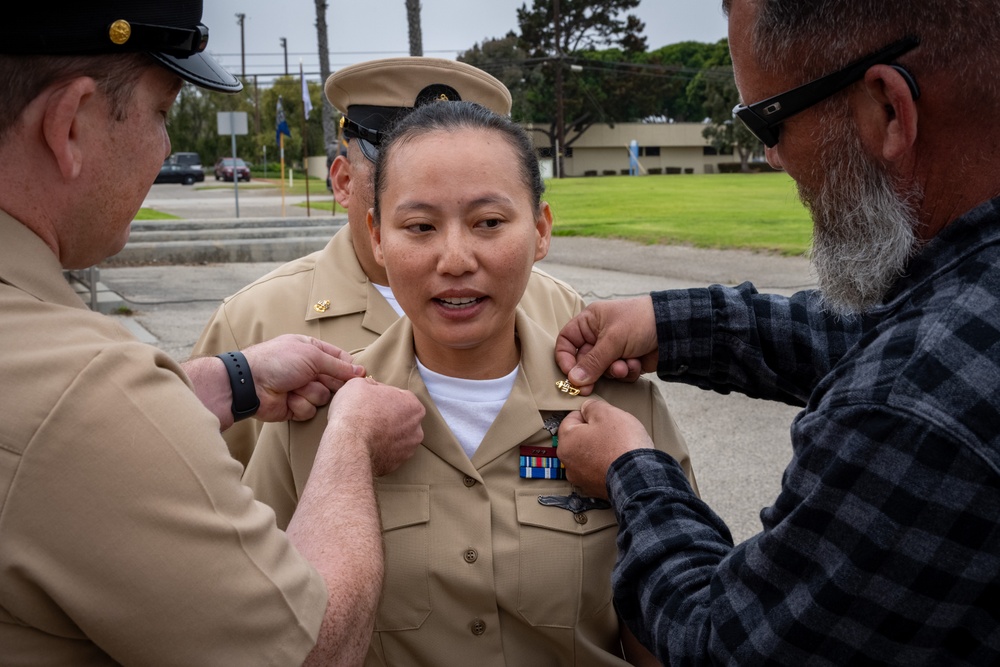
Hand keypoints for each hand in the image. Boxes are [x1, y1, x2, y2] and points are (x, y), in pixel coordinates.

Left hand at [242, 334, 364, 422]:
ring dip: (309, 393)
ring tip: (293, 387)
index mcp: (311, 351)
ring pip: (323, 397)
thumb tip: (361, 371)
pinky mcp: (295, 407)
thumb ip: (338, 365)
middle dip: (327, 382)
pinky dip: (299, 404)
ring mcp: (302, 389)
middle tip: (315, 378)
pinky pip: (310, 410)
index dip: (349, 368)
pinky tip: (287, 398)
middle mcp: (308, 369)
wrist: (250, 384)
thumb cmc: (278, 361)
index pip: (340, 359)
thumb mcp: (312, 356)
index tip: (358, 375)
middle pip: (335, 381)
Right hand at [327, 377, 424, 475]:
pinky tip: (366, 446)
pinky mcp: (397, 464)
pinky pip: (388, 453)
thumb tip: (371, 388)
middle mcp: (416, 428)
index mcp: (412, 404)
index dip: (380, 396)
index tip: (367, 400)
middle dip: (386, 417)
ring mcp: (408, 449)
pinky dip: (380, 449)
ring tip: (365, 433)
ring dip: (384, 434)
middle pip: (400, 418)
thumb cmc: (355, 411)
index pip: (397, 396)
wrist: (348, 445)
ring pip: (396, 437)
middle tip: (366, 416)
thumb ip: (370, 384)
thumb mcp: (358, 384)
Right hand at [555, 296, 658, 395]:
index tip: (570, 374)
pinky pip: (617, 374)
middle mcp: (598, 336)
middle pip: (582, 360)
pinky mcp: (626, 360)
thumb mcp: (612, 340)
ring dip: (612, 372)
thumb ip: (592, 362)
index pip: (566, 341)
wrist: (673, 328)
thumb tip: (574, 380)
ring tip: (624, 365)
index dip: (564, 358)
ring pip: (601, 370)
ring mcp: (613, 349)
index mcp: (590, 322)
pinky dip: (625, 372)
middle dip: (591, 372)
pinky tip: (635, 363)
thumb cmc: (640, 322)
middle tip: (589, 387)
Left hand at [557, 399, 652, 498]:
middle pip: (578, 439)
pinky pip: (597, 470)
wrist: (639, 477)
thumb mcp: (607, 413)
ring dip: (598, 450)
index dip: (588, 414)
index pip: (571, 419)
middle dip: (593, 433)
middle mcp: (568, 463)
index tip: (602, 416)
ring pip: (587, 456)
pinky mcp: (594, 489)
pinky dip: (605, 465)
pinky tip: (618, 461)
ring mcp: (581, 479)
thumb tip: (587, 409)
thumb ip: (592, 406)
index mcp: (566, 442)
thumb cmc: (622, 444)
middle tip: (612, 431)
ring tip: (617, 447)